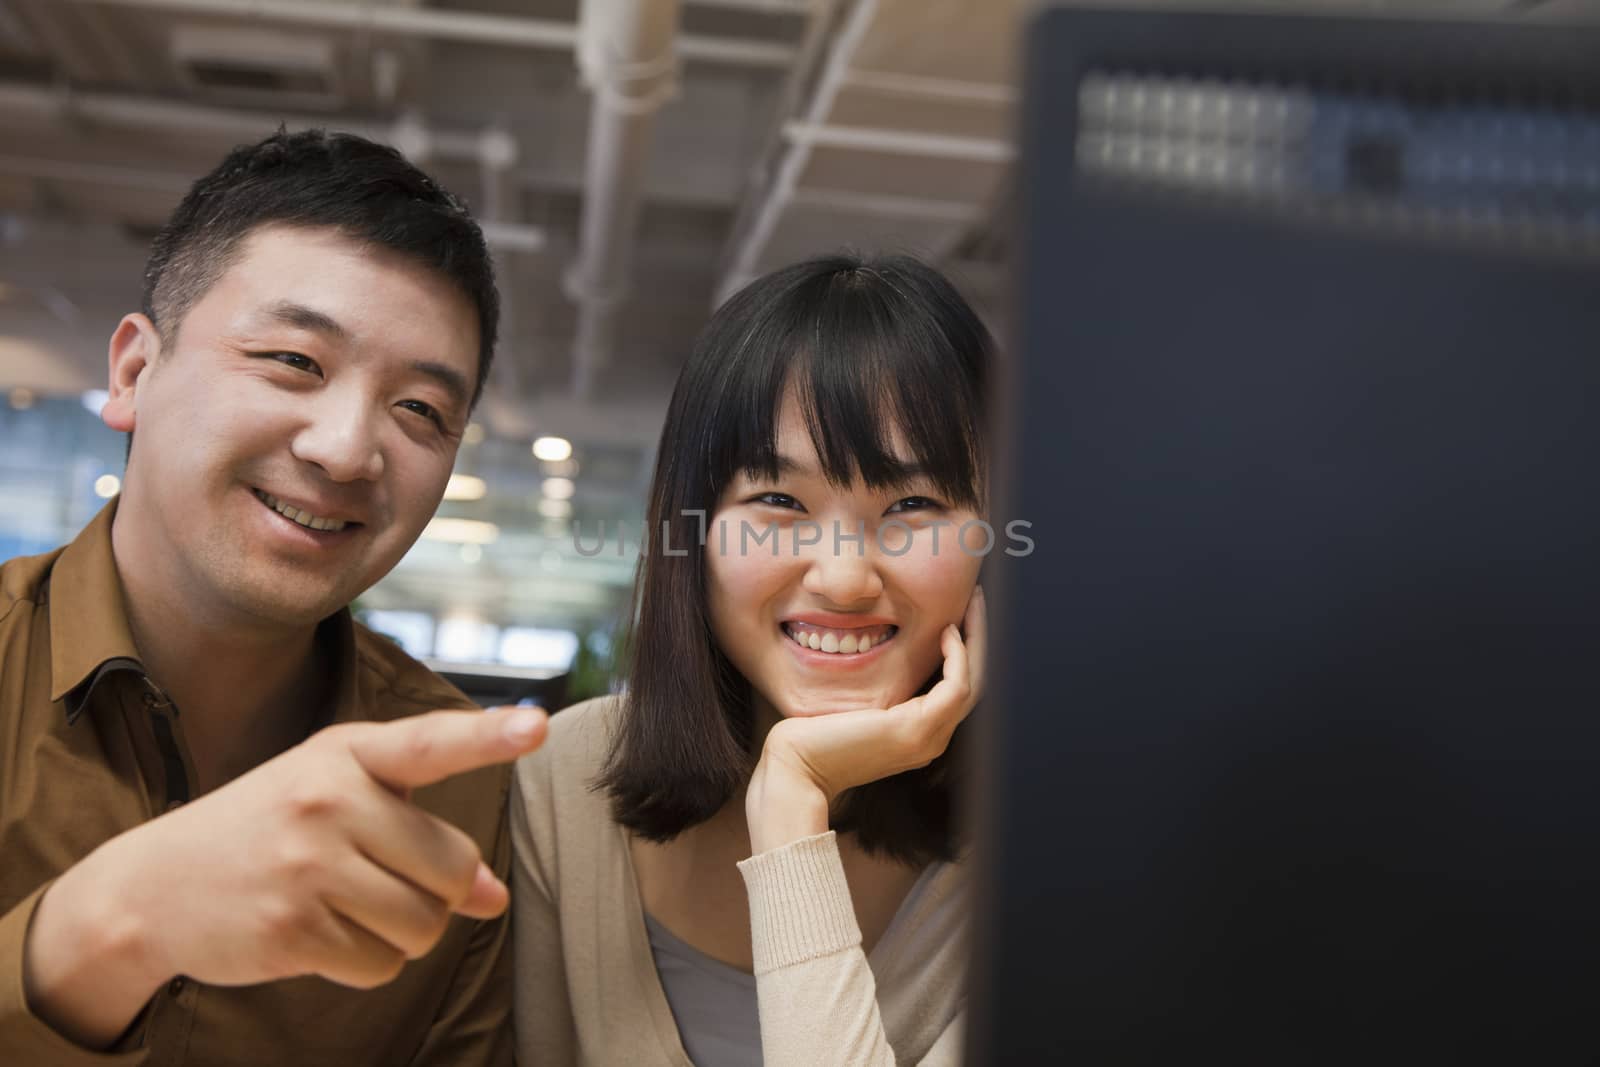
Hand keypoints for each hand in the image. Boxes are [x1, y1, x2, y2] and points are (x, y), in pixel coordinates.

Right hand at [23, 706, 546, 1047]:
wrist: (153, 885)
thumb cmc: (271, 831)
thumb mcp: (340, 804)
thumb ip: (422, 836)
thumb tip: (493, 896)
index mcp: (346, 753)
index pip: (429, 743)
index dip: (488, 735)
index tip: (538, 725)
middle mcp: (329, 799)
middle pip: (452, 868)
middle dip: (439, 892)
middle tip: (385, 881)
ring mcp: (307, 864)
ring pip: (424, 925)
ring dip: (404, 932)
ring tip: (349, 905)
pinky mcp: (291, 927)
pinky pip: (381, 964)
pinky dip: (367, 961)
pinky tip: (322, 933)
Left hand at [746, 587, 986, 853]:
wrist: (797, 766)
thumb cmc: (813, 735)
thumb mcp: (855, 705)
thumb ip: (877, 686)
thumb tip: (877, 646)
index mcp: (920, 735)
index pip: (957, 688)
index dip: (965, 649)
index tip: (958, 612)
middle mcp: (932, 739)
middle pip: (975, 683)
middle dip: (979, 638)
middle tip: (977, 598)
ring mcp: (928, 737)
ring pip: (973, 682)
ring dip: (976, 639)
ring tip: (972, 603)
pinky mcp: (917, 729)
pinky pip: (957, 686)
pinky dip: (958, 656)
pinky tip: (946, 630)